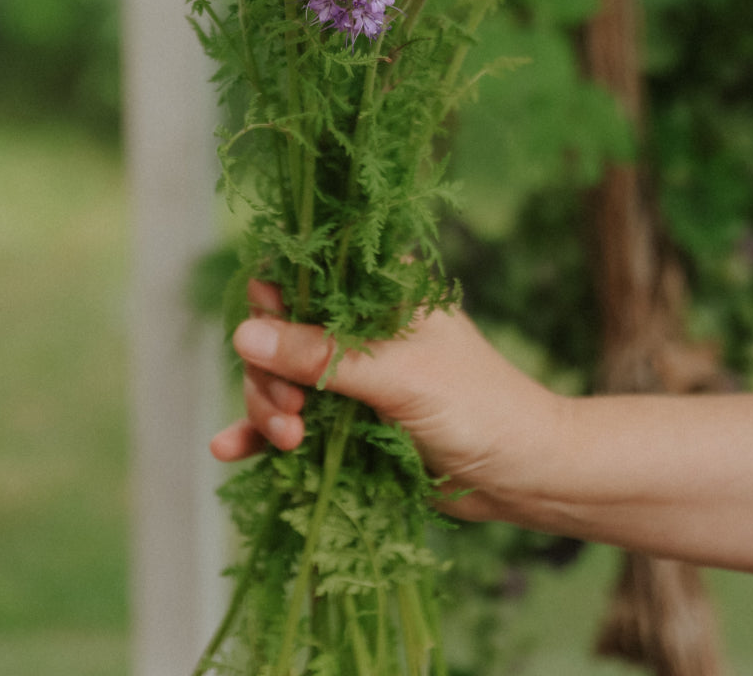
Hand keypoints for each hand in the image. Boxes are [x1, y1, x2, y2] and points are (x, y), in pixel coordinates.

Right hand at [210, 280, 563, 522]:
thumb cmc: (477, 406)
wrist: (524, 475)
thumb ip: (321, 356)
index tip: (262, 341)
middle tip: (290, 417)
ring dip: (268, 408)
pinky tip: (229, 451)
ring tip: (287, 444)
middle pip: (280, 332)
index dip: (272, 305)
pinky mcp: (349, 420)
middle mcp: (361, 324)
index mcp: (380, 289)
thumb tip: (243, 334)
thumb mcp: (398, 377)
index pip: (304, 277)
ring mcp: (352, 373)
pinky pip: (292, 421)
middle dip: (271, 374)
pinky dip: (262, 434)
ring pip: (280, 378)